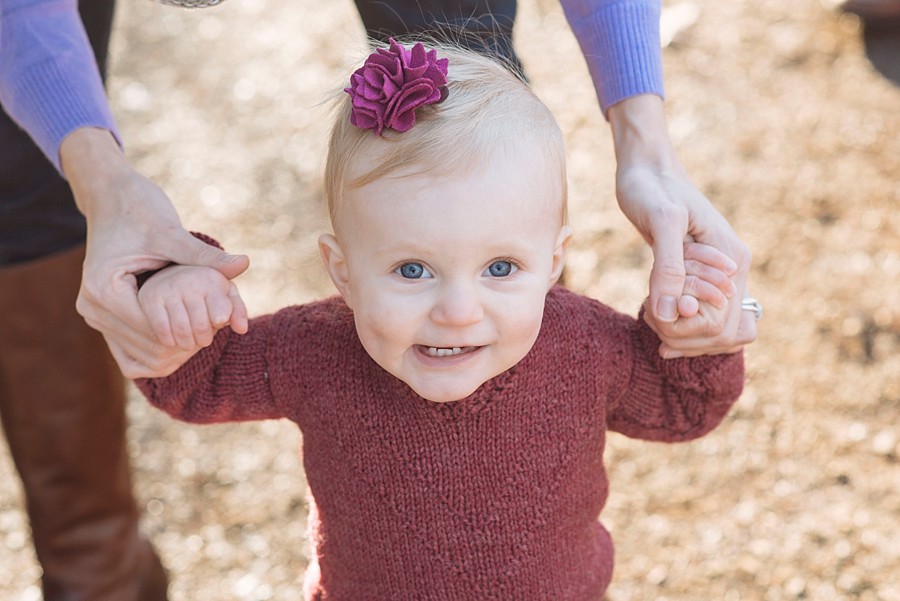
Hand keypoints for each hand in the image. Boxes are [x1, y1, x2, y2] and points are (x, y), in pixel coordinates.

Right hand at [61, 128, 250, 377]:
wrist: (111, 198)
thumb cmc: (140, 210)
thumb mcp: (172, 233)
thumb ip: (205, 256)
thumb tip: (245, 264)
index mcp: (105, 290)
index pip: (153, 331)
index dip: (189, 331)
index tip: (219, 325)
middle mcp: (92, 308)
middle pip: (146, 346)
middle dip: (183, 343)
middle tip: (219, 332)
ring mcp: (94, 314)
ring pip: (139, 351)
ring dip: (173, 348)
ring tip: (207, 331)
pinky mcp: (102, 315)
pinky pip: (131, 345)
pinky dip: (160, 344)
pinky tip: (187, 332)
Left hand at [608, 95, 755, 356]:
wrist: (646, 168)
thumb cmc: (652, 188)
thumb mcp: (660, 221)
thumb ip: (667, 268)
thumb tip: (670, 315)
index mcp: (731, 258)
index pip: (725, 324)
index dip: (690, 331)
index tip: (655, 315)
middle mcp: (734, 269)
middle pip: (726, 333)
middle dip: (688, 338)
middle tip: (650, 319)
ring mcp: (719, 274)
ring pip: (718, 329)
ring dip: (685, 335)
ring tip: (651, 318)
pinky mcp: (701, 274)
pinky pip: (704, 315)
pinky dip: (682, 325)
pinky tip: (653, 316)